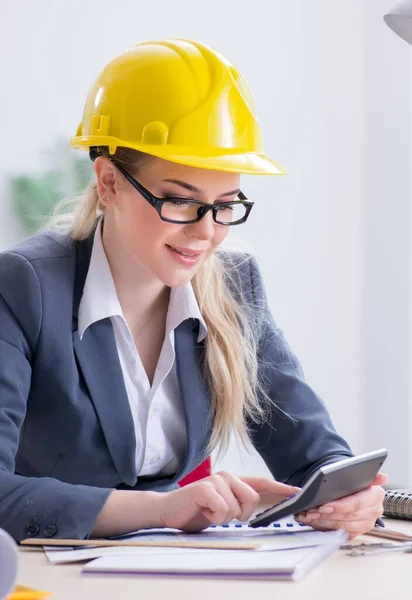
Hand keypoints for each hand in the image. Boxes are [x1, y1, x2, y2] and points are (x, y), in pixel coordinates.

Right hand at [157, 471, 300, 531]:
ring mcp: (216, 480)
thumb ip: (239, 506)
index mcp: (233, 481)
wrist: (168, 511)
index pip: (261, 483)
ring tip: (208, 512)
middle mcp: (227, 476)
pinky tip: (202, 511)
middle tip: (221, 515)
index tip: (297, 492)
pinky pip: (222, 509)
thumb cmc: (196, 511)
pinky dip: (213, 517)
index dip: (280, 488)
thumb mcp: (222, 509)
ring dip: (223, 518)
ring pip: (236, 508)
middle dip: (240, 514)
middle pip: (252, 499)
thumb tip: (258, 509)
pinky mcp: (205, 487)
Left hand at [296, 473, 387, 538]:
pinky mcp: (356, 533)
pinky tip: (313, 521)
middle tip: (311, 511)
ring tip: (308, 515)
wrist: (350, 489)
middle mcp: (374, 511)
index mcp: (376, 495)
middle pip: (347, 516)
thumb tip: (383, 477)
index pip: (357, 503)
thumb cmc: (351, 481)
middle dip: (326, 514)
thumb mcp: (355, 473)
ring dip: (322, 522)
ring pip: (342, 527)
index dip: (339, 506)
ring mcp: (366, 524)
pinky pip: (339, 534)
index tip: (324, 506)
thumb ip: (368, 475)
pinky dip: (324, 528)